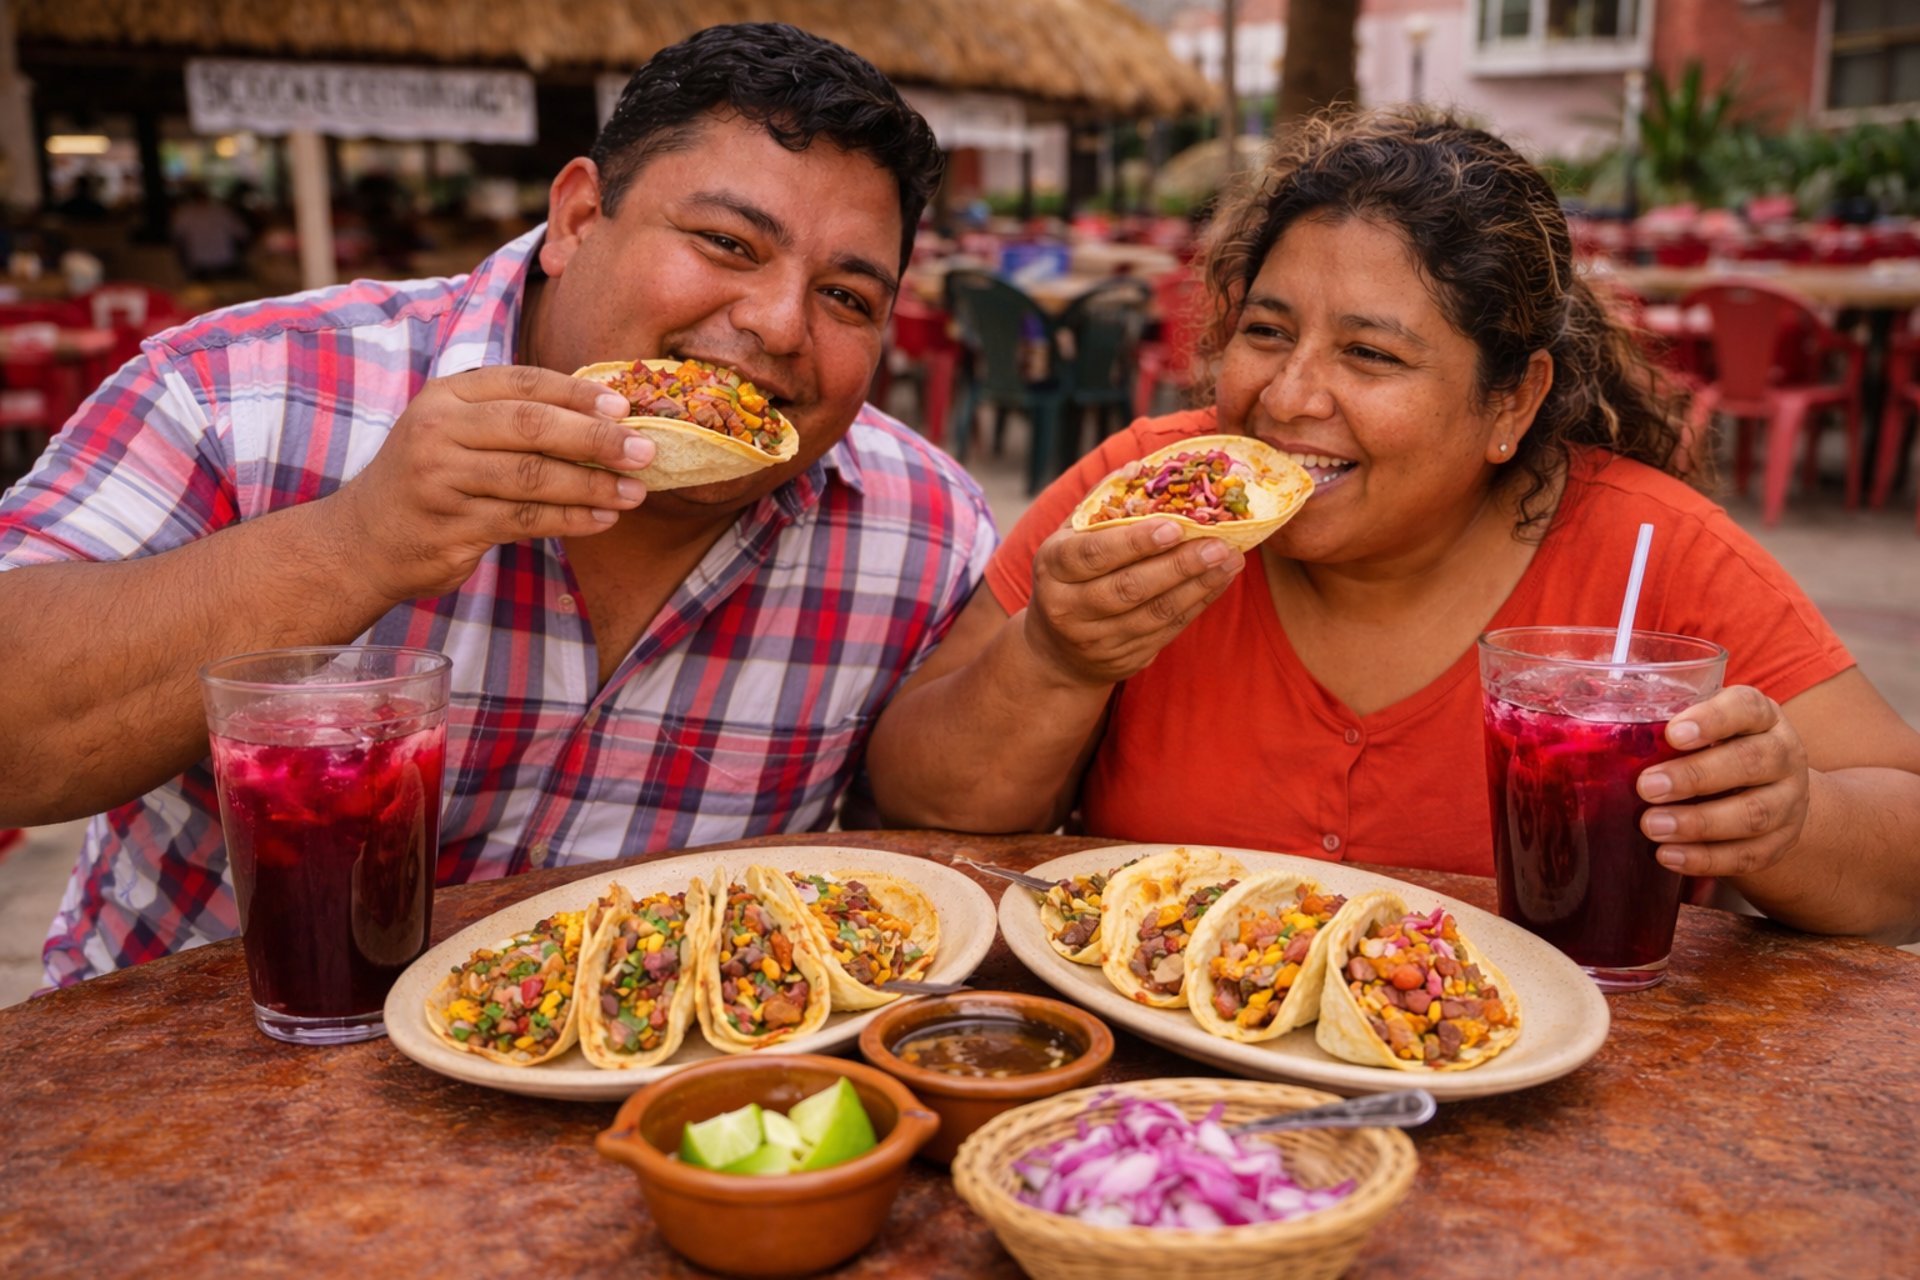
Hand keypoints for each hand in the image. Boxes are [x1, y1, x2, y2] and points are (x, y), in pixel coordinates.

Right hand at [329, 366, 654, 601]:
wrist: (364, 540)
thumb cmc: (432, 479)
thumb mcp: (457, 431)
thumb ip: (514, 418)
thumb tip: (606, 417)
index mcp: (446, 396)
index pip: (521, 383)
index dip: (576, 393)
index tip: (625, 405)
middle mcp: (438, 431)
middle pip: (530, 426)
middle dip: (595, 437)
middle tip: (643, 450)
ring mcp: (441, 480)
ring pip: (532, 477)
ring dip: (592, 485)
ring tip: (634, 492)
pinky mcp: (451, 527)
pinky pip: (524, 520)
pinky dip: (570, 519)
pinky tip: (602, 519)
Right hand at [1022, 518, 1243, 687]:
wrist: (1057, 650)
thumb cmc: (1072, 574)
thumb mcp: (1071, 537)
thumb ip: (1103, 503)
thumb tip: (1139, 466)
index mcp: (1053, 566)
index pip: (1094, 553)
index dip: (1135, 541)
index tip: (1175, 526)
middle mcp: (1068, 607)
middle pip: (1128, 588)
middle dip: (1178, 566)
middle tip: (1218, 543)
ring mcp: (1095, 639)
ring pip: (1154, 613)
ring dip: (1198, 586)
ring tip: (1230, 560)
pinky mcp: (1123, 660)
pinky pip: (1166, 631)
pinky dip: (1197, 605)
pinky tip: (1219, 582)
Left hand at [1637, 685, 1810, 877]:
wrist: (1769, 792)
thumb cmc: (1714, 750)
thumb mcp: (1698, 728)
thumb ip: (1660, 726)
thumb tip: (1582, 735)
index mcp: (1760, 716)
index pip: (1746, 707)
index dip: (1713, 719)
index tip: (1673, 734)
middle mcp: (1783, 753)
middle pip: (1751, 762)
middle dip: (1696, 776)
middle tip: (1647, 787)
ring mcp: (1789, 800)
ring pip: (1754, 813)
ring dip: (1699, 823)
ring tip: (1652, 827)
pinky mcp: (1782, 841)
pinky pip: (1750, 854)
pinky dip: (1707, 859)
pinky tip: (1669, 857)